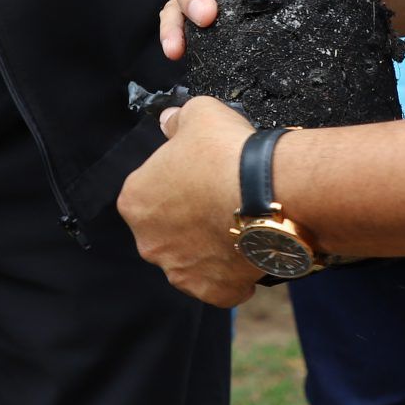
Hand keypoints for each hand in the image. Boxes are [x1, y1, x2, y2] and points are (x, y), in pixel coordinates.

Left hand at [118, 97, 262, 307]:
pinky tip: (249, 249)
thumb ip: (177, 119)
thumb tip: (169, 120)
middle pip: (168, 229)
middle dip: (189, 218)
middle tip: (220, 198)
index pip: (149, 190)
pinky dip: (233, 272)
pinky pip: (220, 285)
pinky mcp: (213, 291)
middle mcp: (149, 242)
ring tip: (240, 223)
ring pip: (191, 259)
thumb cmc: (227, 153)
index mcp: (135, 201)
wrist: (269, 191)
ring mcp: (180, 271)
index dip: (176, 180)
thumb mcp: (198, 113)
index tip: (200, 173)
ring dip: (209, 246)